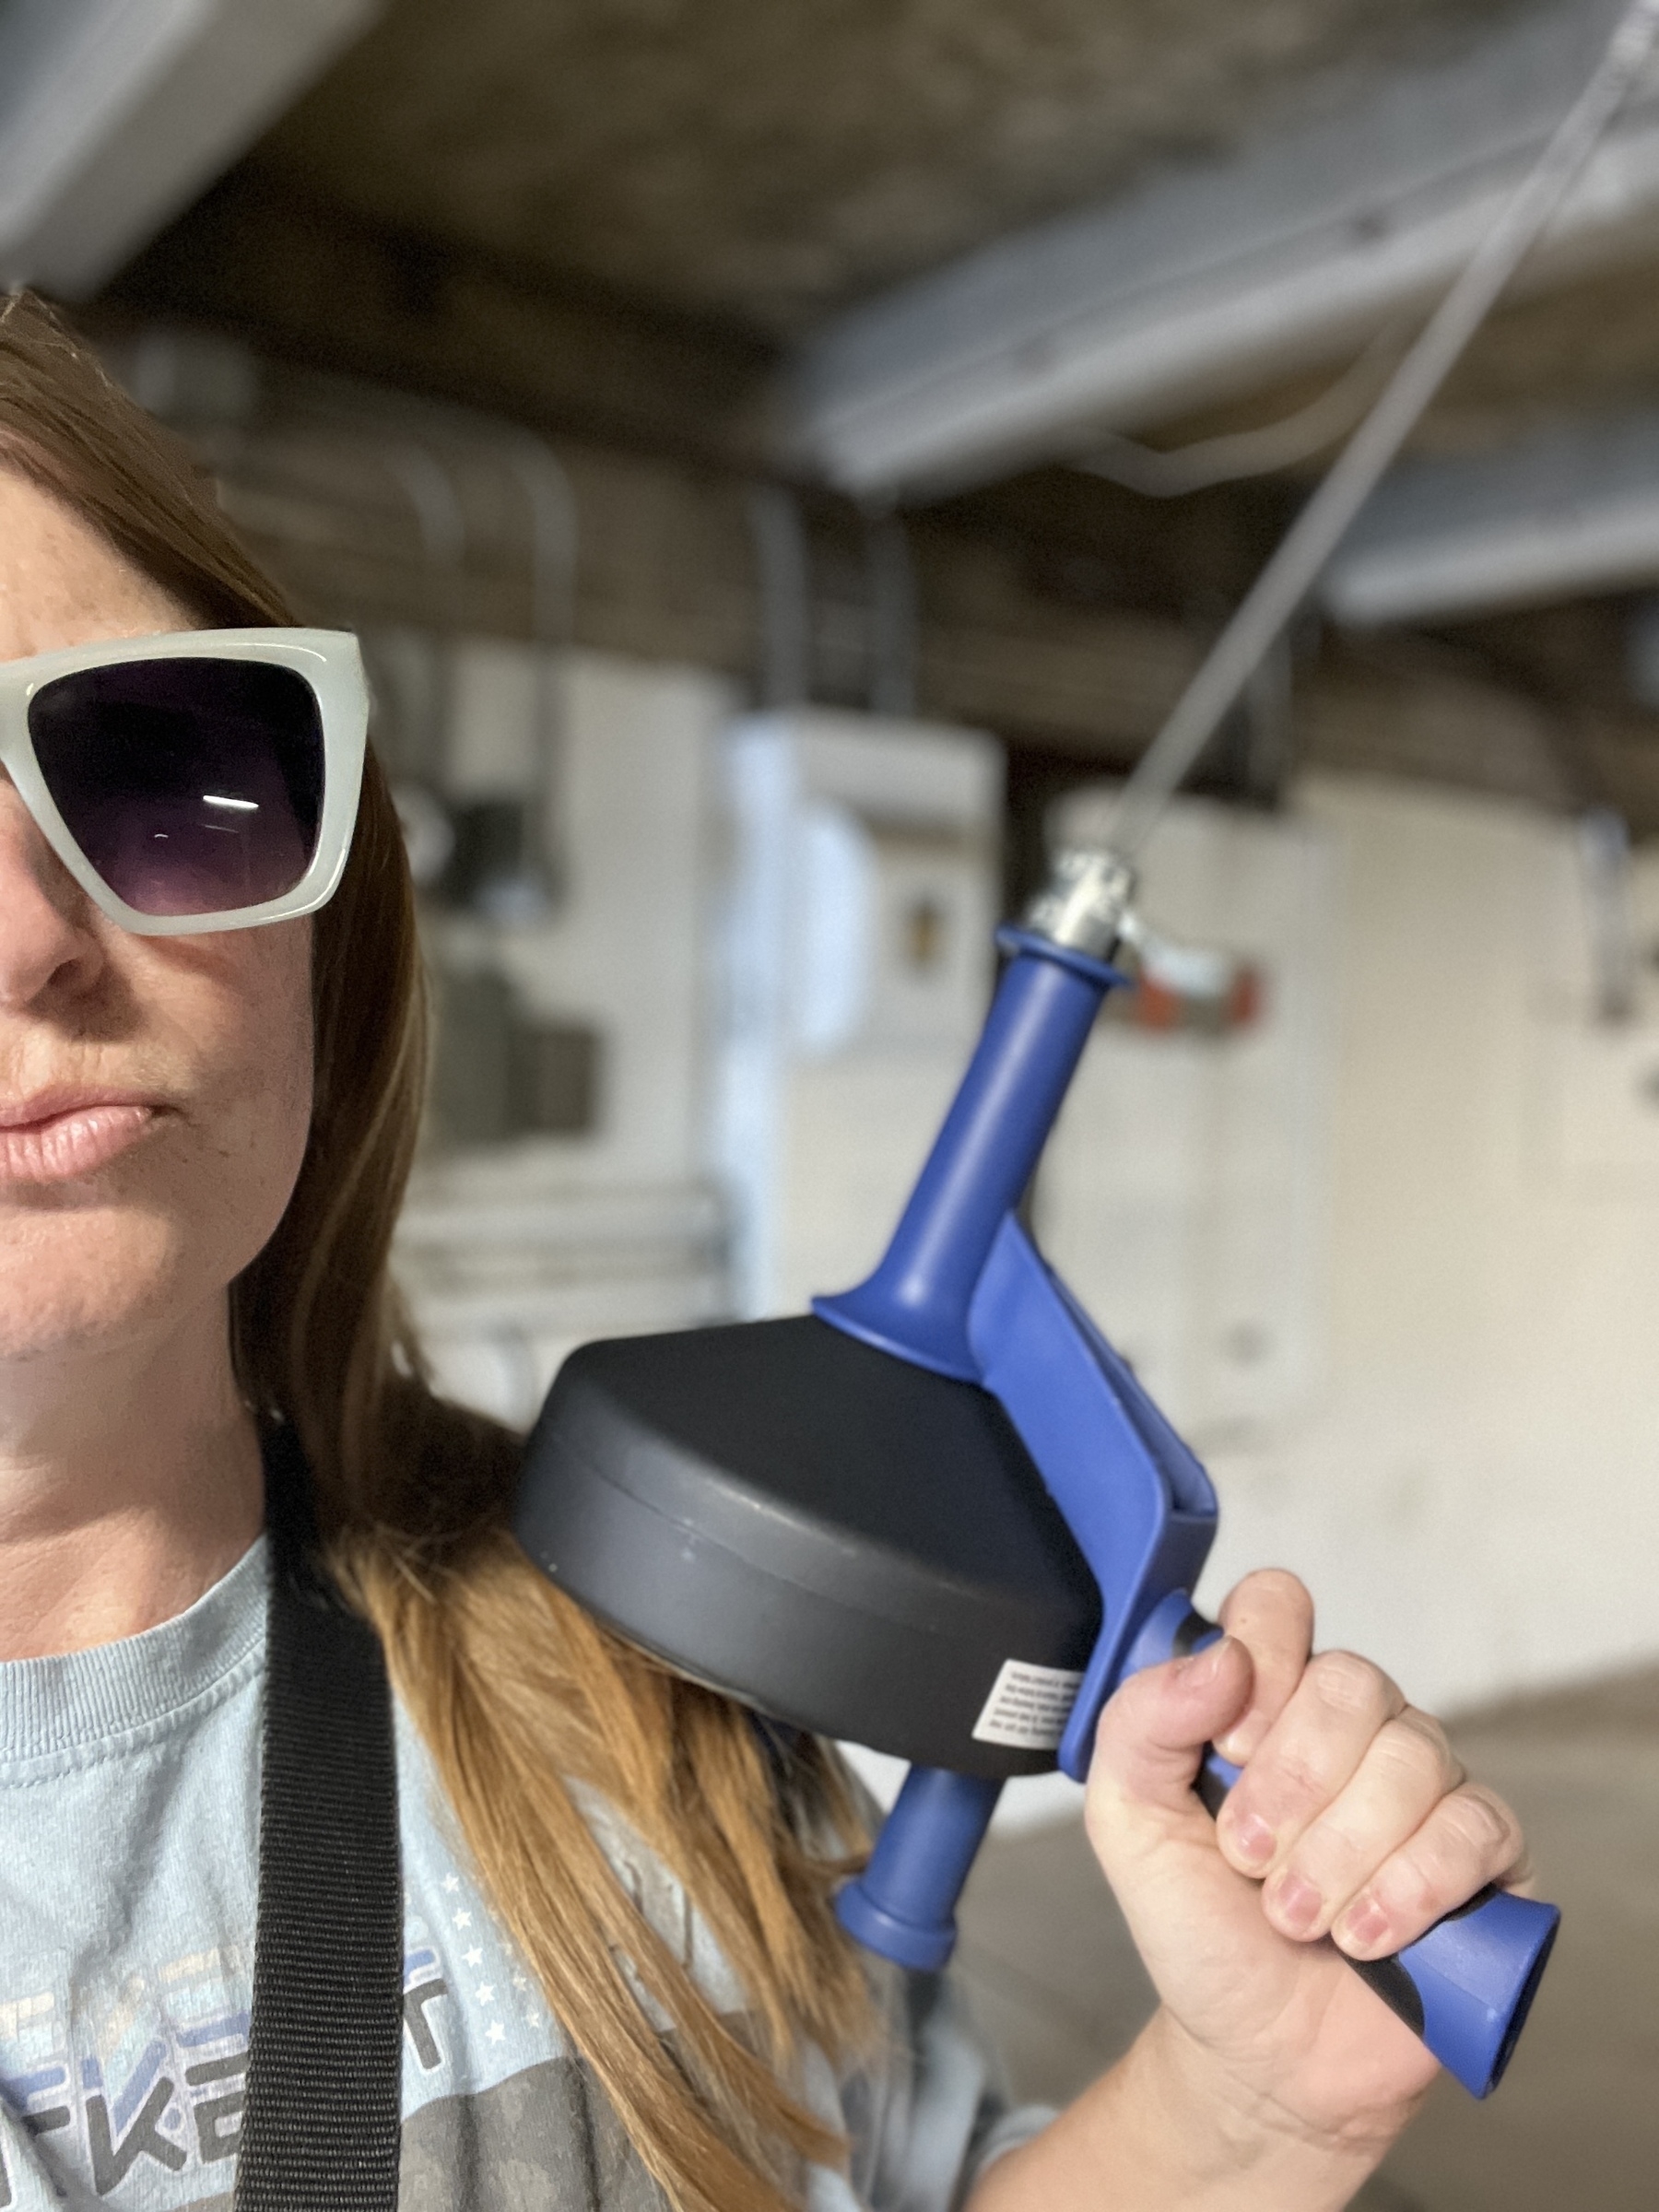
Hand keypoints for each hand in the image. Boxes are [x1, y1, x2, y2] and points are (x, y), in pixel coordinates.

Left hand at [1083, 1569, 1529, 2159]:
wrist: (1256, 2051)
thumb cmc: (1198, 1925)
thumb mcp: (1127, 1821)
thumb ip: (1141, 1723)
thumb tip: (1220, 1657)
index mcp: (1268, 1697)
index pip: (1279, 1605)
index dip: (1259, 1660)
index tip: (1226, 1745)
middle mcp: (1355, 1724)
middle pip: (1351, 1682)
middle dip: (1290, 1784)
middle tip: (1248, 1859)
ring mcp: (1426, 1784)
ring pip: (1412, 1759)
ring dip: (1338, 1854)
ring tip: (1295, 1918)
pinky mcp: (1484, 1854)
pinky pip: (1474, 1828)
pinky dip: (1409, 1889)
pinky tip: (1364, 1937)